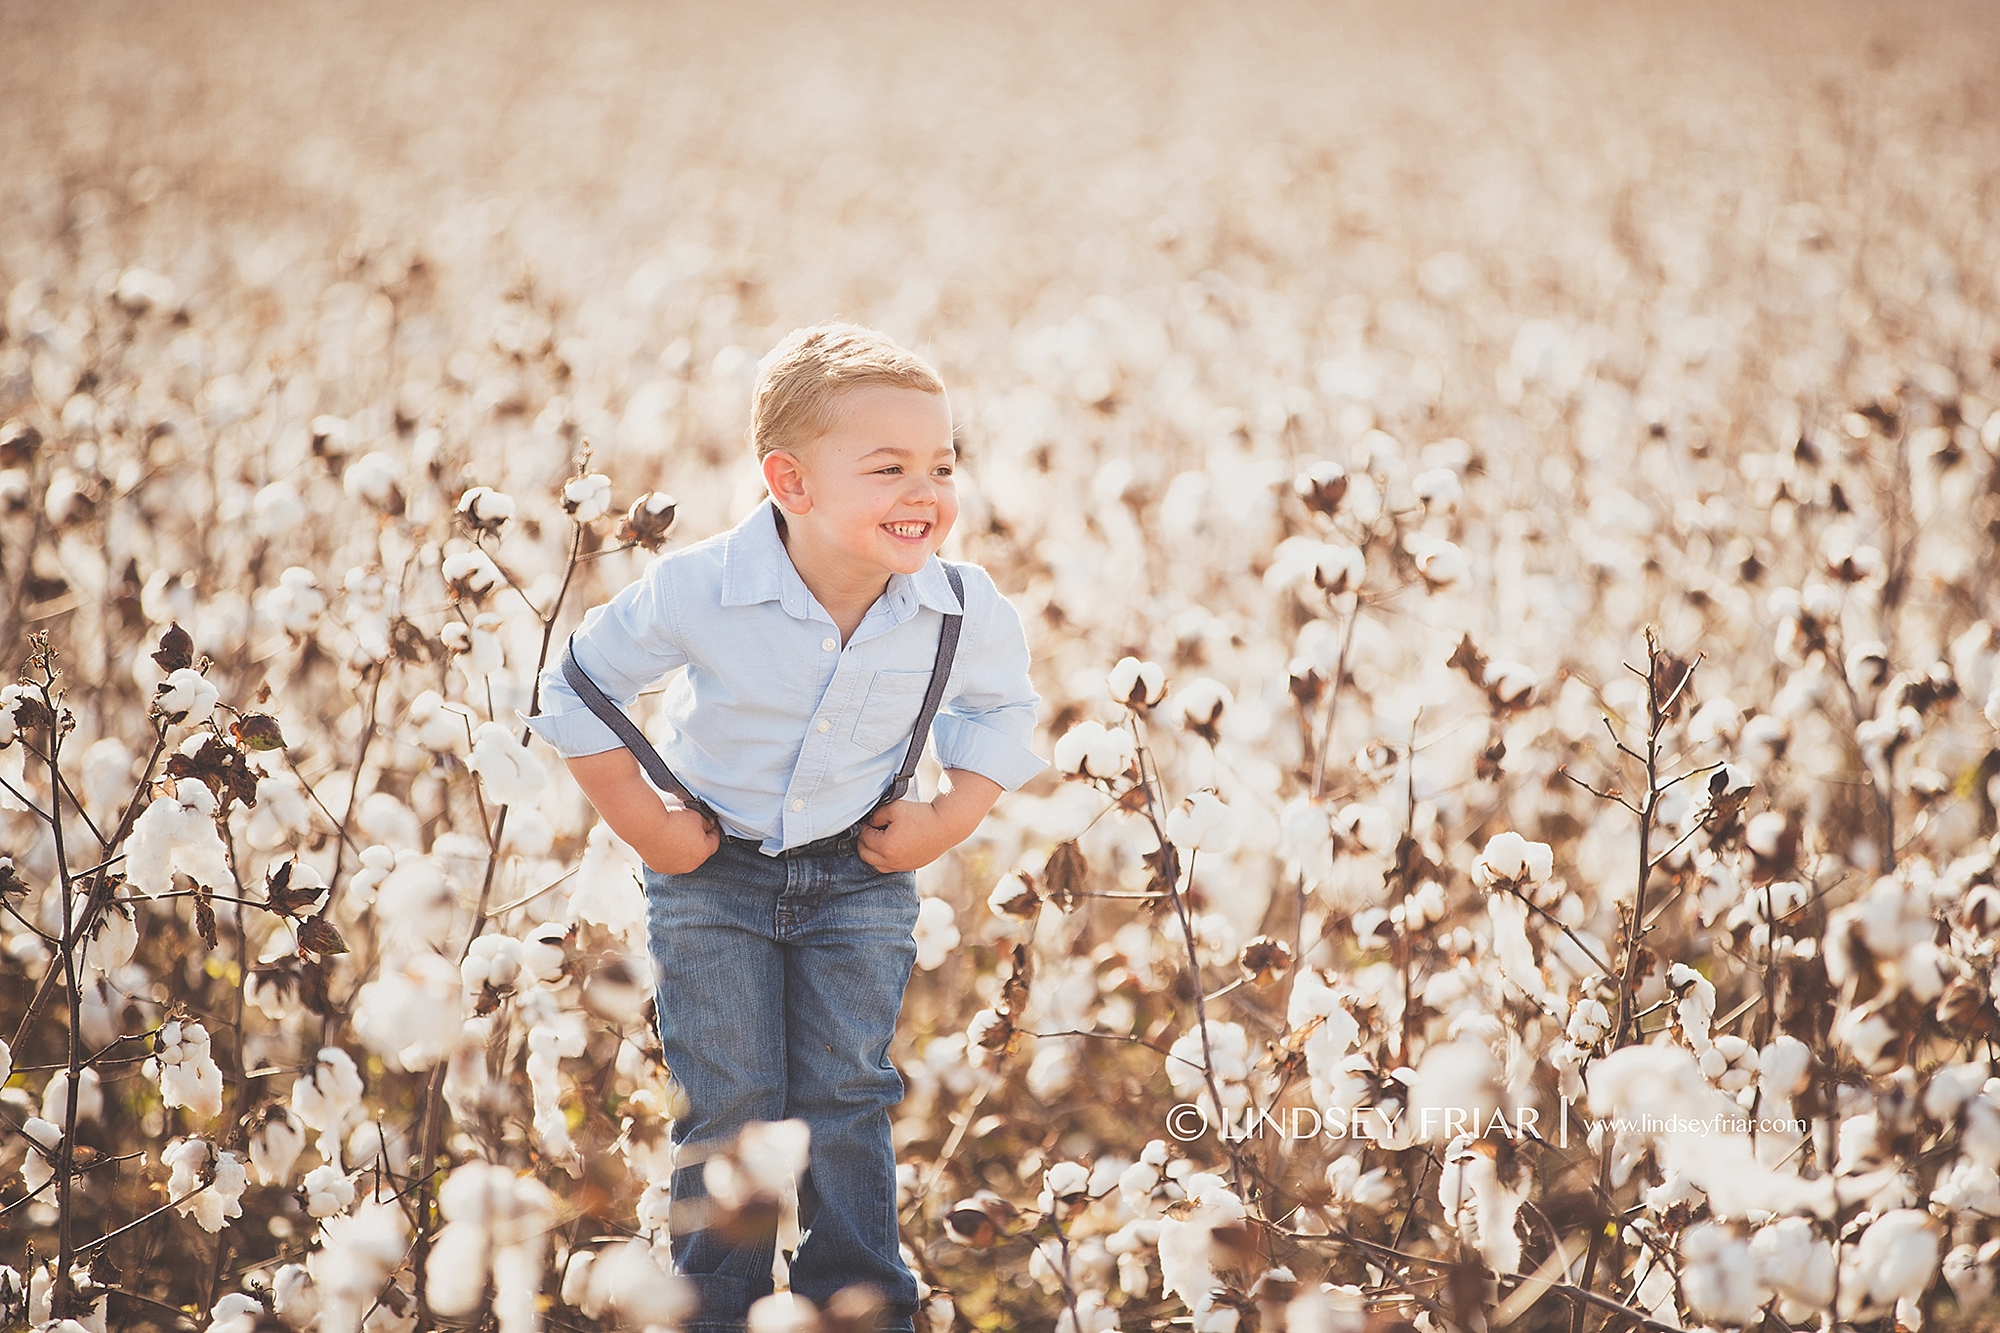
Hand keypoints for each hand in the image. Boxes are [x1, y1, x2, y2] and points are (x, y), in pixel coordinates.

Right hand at [639, 806, 720, 874]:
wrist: (646, 826)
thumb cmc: (671, 820)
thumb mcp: (697, 816)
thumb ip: (707, 823)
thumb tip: (709, 825)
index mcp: (703, 852)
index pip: (715, 841)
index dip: (713, 830)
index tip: (710, 824)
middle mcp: (691, 865)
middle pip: (699, 852)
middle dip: (698, 840)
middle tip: (692, 828)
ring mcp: (675, 868)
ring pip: (684, 858)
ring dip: (683, 849)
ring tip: (676, 834)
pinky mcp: (660, 868)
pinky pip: (669, 860)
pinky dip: (669, 853)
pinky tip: (665, 841)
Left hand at [857, 770, 1003, 872]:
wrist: (945, 826)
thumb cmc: (921, 815)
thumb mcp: (894, 808)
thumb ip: (876, 816)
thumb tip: (869, 823)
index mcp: (886, 847)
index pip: (864, 838)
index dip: (864, 827)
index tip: (869, 820)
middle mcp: (892, 861)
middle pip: (865, 855)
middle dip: (864, 842)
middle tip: (869, 830)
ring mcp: (901, 866)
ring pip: (876, 865)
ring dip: (872, 853)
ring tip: (878, 839)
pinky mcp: (910, 867)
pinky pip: (889, 867)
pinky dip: (885, 859)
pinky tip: (890, 845)